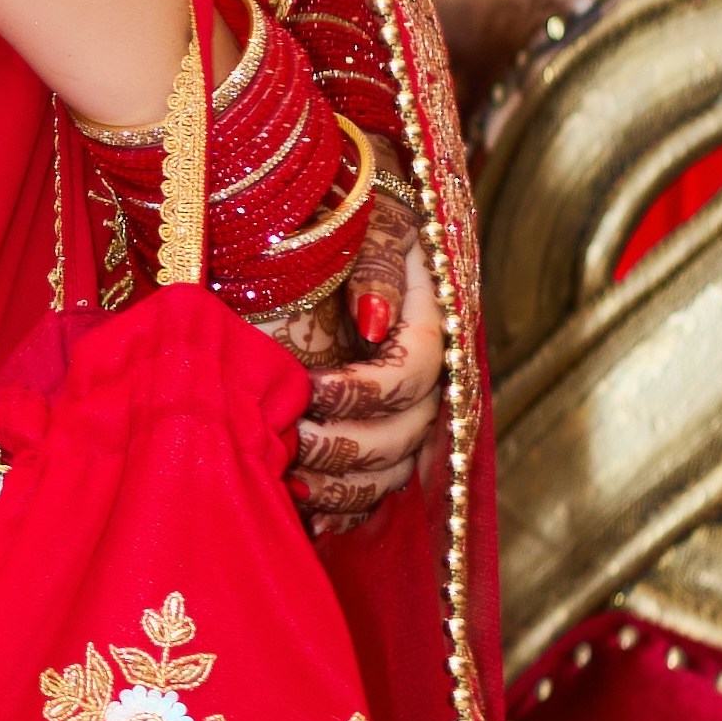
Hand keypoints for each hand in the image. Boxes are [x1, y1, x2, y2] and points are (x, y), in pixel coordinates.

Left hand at [266, 169, 441, 541]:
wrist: (341, 209)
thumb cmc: (353, 204)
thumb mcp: (371, 217)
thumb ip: (377, 264)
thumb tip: (372, 322)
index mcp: (433, 322)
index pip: (414, 374)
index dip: (363, 391)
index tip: (305, 387)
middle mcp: (429, 376)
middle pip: (406, 434)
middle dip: (345, 445)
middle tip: (288, 443)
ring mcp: (408, 411)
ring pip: (393, 469)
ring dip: (345, 486)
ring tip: (292, 486)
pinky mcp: (380, 433)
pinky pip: (376, 487)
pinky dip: (344, 506)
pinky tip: (306, 515)